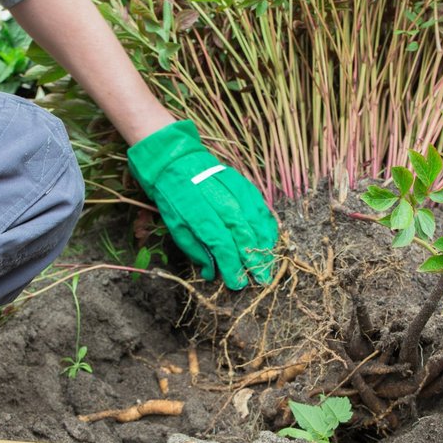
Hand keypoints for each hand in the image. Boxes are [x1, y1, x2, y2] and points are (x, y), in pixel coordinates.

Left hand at [128, 121, 278, 288]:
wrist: (176, 159)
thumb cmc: (172, 197)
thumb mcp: (175, 225)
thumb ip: (195, 249)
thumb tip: (212, 274)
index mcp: (197, 212)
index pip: (221, 244)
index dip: (232, 266)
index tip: (238, 283)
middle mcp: (218, 200)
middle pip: (242, 233)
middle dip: (254, 259)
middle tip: (262, 279)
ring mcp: (232, 189)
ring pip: (255, 220)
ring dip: (264, 244)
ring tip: (268, 262)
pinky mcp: (242, 183)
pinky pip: (259, 206)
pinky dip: (267, 224)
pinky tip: (270, 239)